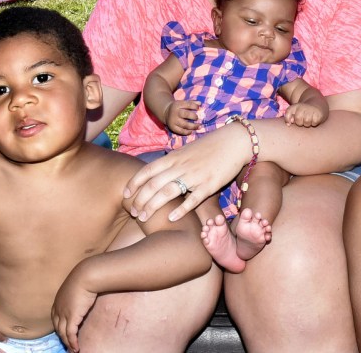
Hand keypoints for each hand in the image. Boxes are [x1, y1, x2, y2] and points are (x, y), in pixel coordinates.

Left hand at [51, 267, 98, 352]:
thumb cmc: (84, 277)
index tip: (64, 332)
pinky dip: (73, 342)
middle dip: (62, 337)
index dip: (59, 326)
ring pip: (63, 333)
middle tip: (67, 344)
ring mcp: (63, 314)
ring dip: (67, 343)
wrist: (86, 275)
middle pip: (57, 327)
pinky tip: (76, 348)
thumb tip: (82, 294)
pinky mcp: (72, 318)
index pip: (55, 318)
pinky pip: (70, 334)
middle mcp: (58, 309)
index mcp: (58, 301)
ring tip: (72, 350)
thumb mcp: (76, 285)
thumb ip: (75, 292)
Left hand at [124, 124, 247, 221]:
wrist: (234, 141)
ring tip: (143, 218)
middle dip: (140, 200)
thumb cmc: (210, 146)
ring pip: (167, 193)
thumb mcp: (186, 151)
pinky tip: (171, 219)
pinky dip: (180, 210)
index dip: (134, 183)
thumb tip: (158, 172)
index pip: (147, 170)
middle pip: (153, 184)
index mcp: (174, 157)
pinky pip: (192, 200)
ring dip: (152, 206)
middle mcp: (180, 166)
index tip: (125, 195)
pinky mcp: (209, 185)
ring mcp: (194, 176)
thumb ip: (172, 162)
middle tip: (133, 212)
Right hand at [165, 100, 200, 134]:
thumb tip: (200, 103)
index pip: (188, 104)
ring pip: (184, 124)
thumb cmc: (178, 107)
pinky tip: (191, 131)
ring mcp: (173, 121)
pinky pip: (180, 131)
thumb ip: (191, 103)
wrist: (166, 112)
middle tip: (197, 118)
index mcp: (178, 105)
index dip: (194, 106)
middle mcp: (175, 112)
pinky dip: (187, 132)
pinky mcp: (172, 127)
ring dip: (193, 126)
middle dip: (194, 116)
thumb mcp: (183, 103)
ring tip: (199, 126)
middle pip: (186, 114)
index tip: (198, 108)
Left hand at [284, 103, 325, 126]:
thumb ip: (290, 117)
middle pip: (298, 120)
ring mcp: (311, 109)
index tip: (288, 124)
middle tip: (303, 120)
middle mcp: (303, 107)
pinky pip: (314, 123)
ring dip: (307, 124)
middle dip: (300, 123)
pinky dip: (314, 123)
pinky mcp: (318, 113)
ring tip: (309, 120)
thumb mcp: (295, 112)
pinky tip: (314, 120)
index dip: (287, 119)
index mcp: (295, 106)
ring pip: (306, 122)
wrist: (317, 104)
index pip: (288, 112)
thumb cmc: (304, 112)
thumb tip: (288, 124)